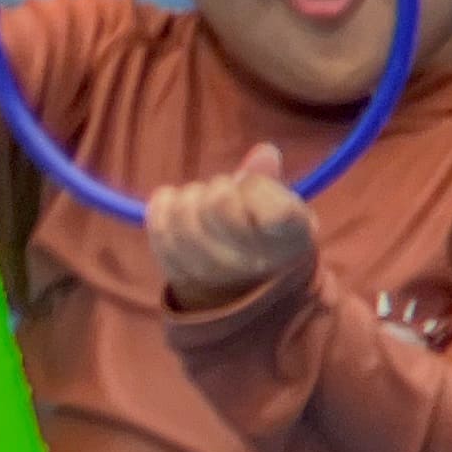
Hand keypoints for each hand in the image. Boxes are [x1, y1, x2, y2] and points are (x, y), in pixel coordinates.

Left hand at [148, 144, 316, 310]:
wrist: (241, 299)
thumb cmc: (264, 243)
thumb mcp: (281, 211)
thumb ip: (270, 183)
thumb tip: (265, 151)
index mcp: (291, 240)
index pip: (273, 207)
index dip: (257, 192)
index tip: (260, 203)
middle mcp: (253, 262)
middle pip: (219, 199)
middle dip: (219, 190)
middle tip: (227, 200)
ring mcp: (211, 271)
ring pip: (186, 208)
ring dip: (192, 198)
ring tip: (203, 209)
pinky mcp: (176, 270)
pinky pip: (159, 224)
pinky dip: (164, 206)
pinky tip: (175, 207)